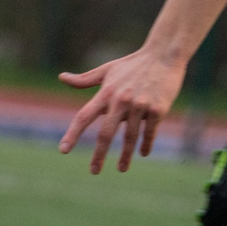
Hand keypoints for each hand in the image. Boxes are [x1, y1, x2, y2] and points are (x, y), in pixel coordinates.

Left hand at [58, 45, 186, 173]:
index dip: (72, 134)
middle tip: (93, 171)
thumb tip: (62, 78)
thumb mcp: (107, 69)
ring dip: (126, 156)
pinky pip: (149, 133)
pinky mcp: (157, 109)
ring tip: (121, 169)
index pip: (84, 116)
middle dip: (99, 155)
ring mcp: (140, 106)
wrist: (164, 54)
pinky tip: (143, 153)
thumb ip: (85, 79)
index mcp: (106, 93)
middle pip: (106, 134)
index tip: (63, 150)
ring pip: (130, 138)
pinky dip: (146, 145)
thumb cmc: (134, 64)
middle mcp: (121, 100)